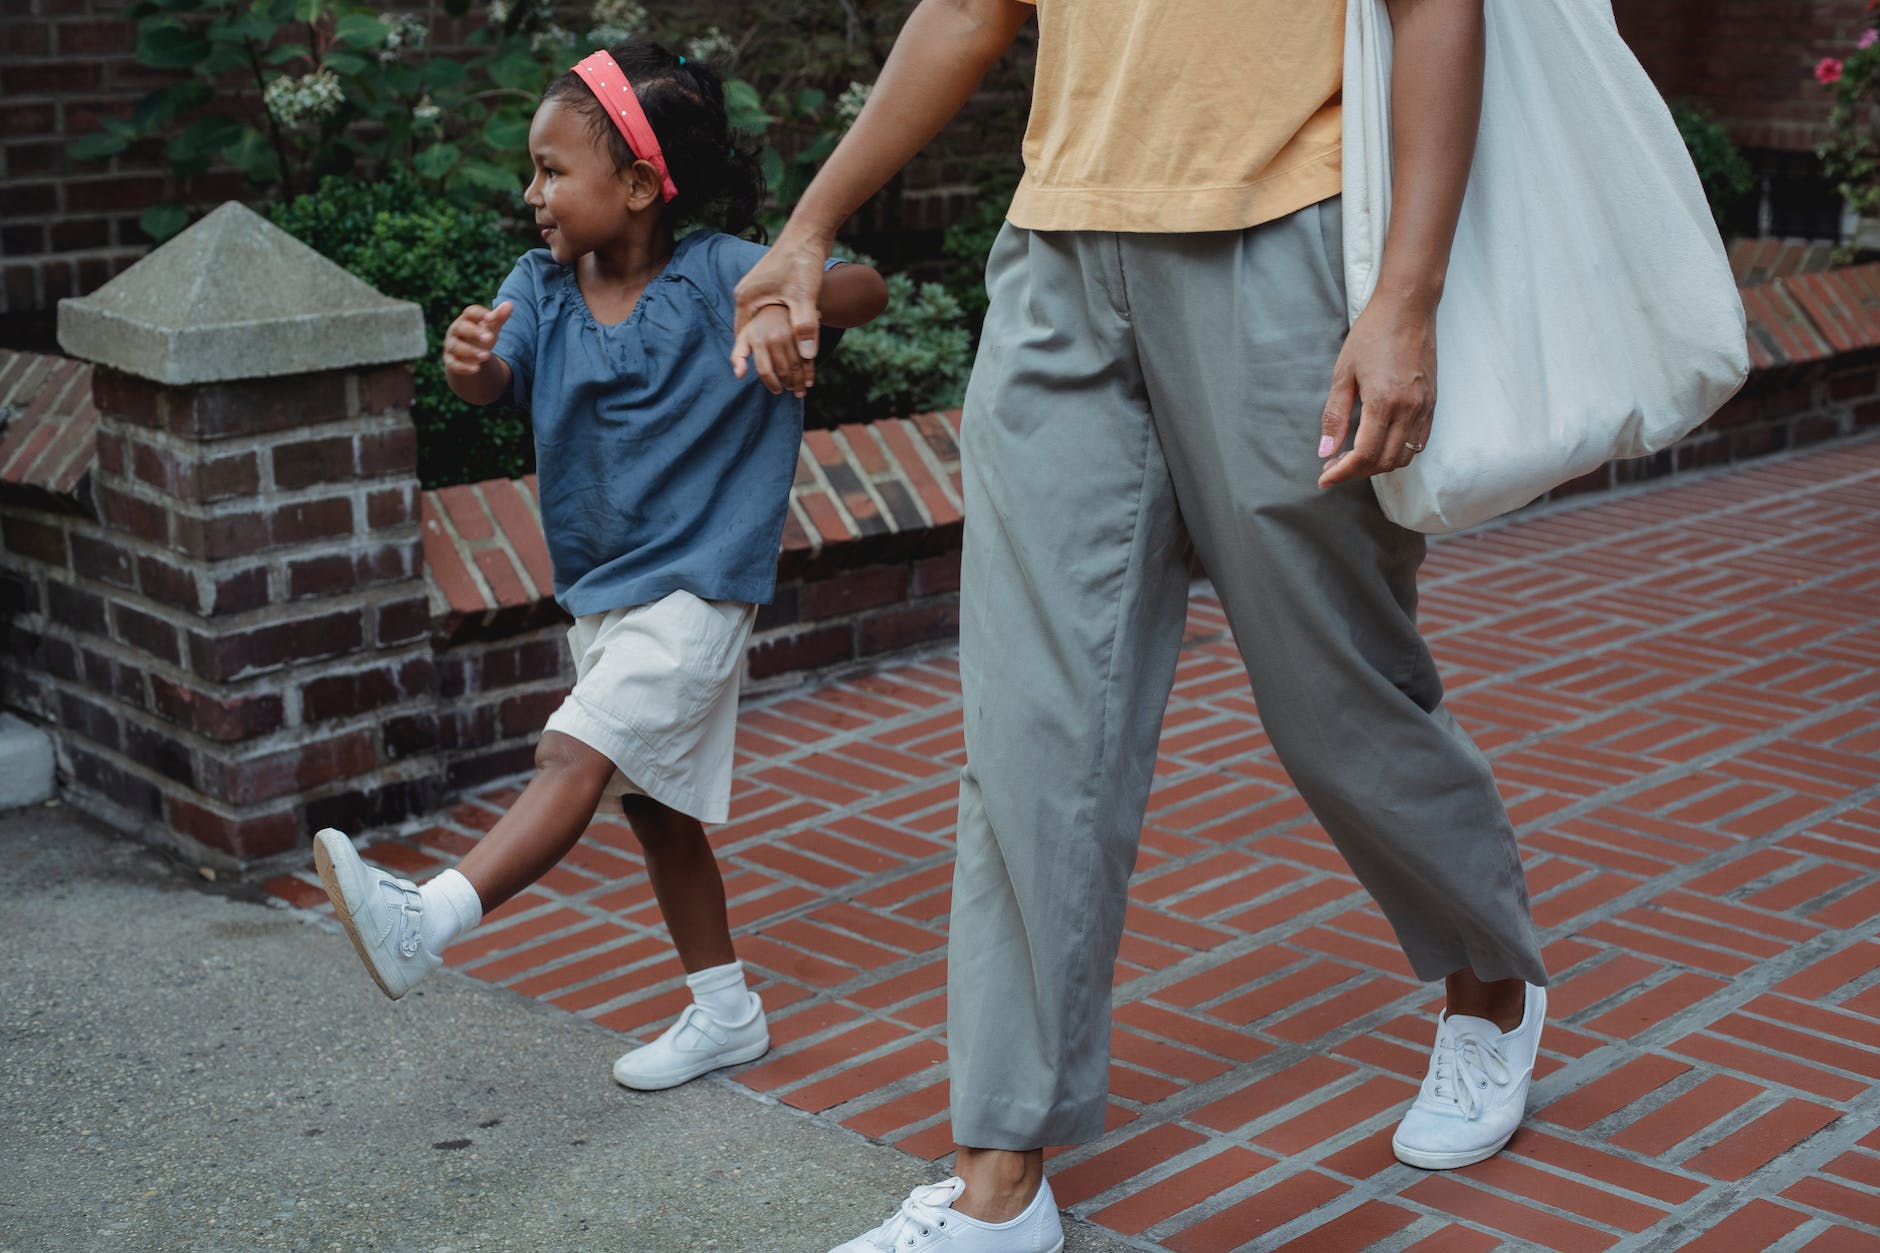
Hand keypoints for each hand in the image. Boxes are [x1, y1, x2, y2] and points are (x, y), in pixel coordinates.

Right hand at [444, 302, 512, 377]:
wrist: (468, 356)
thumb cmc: (480, 337)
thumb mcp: (490, 328)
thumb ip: (498, 317)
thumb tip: (509, 304)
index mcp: (466, 319)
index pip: (470, 312)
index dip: (480, 314)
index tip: (492, 317)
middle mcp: (455, 331)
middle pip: (461, 328)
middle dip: (474, 332)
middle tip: (489, 338)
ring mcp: (451, 346)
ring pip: (457, 347)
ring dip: (471, 351)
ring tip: (486, 356)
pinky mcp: (450, 362)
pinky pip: (454, 364)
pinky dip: (464, 367)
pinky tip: (476, 369)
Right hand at [732, 231, 831, 380]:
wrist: (809, 233)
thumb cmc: (802, 262)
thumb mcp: (804, 297)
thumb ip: (805, 326)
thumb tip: (808, 355)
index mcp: (746, 298)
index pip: (741, 336)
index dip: (744, 357)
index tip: (744, 375)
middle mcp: (747, 295)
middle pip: (748, 333)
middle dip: (757, 353)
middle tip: (768, 376)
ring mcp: (757, 290)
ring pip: (758, 325)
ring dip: (766, 342)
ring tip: (776, 364)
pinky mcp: (768, 287)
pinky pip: (766, 315)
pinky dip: (773, 329)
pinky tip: (785, 342)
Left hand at [740, 305, 811, 395]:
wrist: (778, 303)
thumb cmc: (758, 327)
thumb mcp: (744, 337)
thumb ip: (738, 356)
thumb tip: (739, 375)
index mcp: (758, 340)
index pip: (764, 370)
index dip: (771, 383)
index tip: (777, 391)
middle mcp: (774, 337)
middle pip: (783, 370)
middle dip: (788, 385)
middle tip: (791, 391)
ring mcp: (790, 335)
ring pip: (796, 366)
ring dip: (799, 382)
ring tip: (799, 391)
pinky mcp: (804, 333)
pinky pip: (808, 358)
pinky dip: (809, 373)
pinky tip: (809, 382)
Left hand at [1317, 297, 1436, 489]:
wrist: (1408, 308)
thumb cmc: (1372, 334)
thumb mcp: (1343, 374)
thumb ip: (1334, 416)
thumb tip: (1325, 450)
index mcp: (1384, 402)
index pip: (1364, 455)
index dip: (1342, 472)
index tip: (1324, 477)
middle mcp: (1409, 409)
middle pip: (1384, 461)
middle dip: (1356, 471)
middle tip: (1334, 465)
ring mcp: (1424, 407)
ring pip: (1404, 456)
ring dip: (1378, 465)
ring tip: (1354, 457)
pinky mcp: (1432, 403)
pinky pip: (1419, 441)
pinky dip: (1399, 452)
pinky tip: (1380, 445)